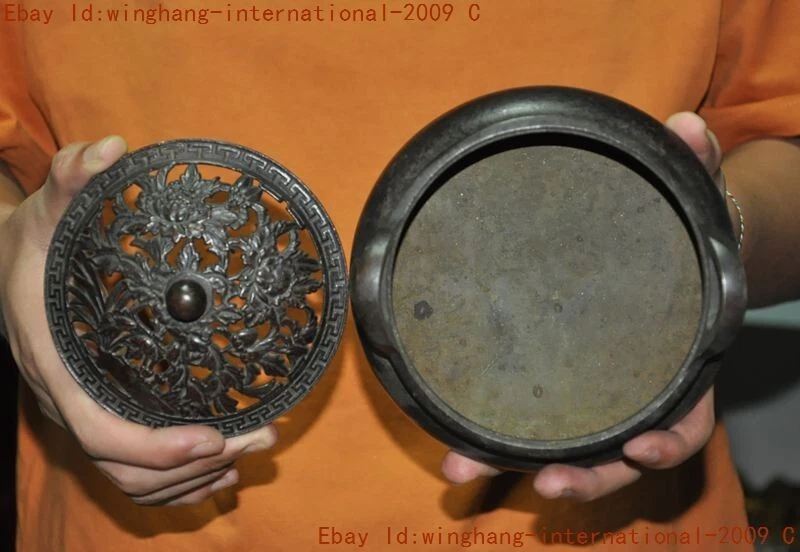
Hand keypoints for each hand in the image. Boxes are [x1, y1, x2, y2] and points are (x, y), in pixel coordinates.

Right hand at [0, 137, 276, 505]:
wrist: (10, 267)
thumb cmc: (34, 244)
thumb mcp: (47, 209)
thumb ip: (72, 178)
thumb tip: (110, 150)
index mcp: (58, 361)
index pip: (99, 430)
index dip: (155, 447)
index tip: (213, 437)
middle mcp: (70, 397)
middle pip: (128, 466)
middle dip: (195, 464)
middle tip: (261, 437)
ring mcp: (85, 408)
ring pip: (132, 476)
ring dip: (194, 475)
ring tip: (253, 446)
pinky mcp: (101, 407)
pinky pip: (133, 467)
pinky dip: (177, 478)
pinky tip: (219, 460)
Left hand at [441, 112, 722, 501]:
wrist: (638, 256)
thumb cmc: (667, 238)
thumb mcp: (683, 200)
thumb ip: (691, 168)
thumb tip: (685, 124)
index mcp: (672, 366)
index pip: (684, 416)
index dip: (669, 439)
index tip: (643, 448)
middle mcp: (629, 394)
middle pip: (615, 454)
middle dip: (583, 476)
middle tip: (546, 483)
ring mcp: (585, 398)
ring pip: (560, 452)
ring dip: (514, 467)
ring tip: (463, 470)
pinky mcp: (545, 392)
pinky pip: (522, 428)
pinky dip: (491, 445)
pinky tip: (452, 449)